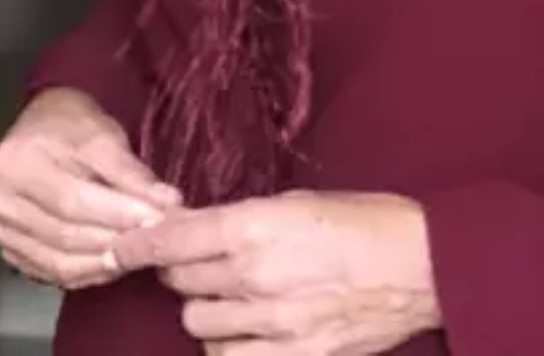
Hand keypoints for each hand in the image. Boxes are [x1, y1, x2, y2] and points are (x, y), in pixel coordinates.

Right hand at [0, 86, 180, 289]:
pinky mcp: (6, 248)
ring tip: (138, 252)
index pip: (73, 199)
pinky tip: (111, 263)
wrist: (43, 126)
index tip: (157, 217)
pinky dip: (84, 272)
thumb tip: (166, 202)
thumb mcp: (104, 134)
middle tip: (154, 239)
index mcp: (16, 160)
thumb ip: (131, 172)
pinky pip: (48, 272)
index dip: (118, 213)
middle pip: (63, 233)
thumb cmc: (72, 126)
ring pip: (56, 260)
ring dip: (103, 262)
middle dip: (115, 240)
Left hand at [111, 188, 440, 353]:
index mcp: (258, 226)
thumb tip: (203, 231)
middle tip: (201, 262)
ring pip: (199, 323)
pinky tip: (247, 331)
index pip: (176, 238)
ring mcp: (273, 323)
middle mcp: (257, 275)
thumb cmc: (366, 222)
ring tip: (232, 296)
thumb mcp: (301, 202)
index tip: (122, 246)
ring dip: (207, 308)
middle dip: (183, 269)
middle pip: (182, 281)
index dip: (142, 242)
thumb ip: (247, 220)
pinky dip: (230, 346)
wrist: (420, 265)